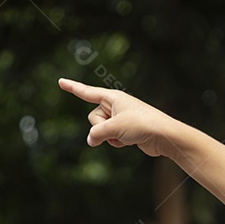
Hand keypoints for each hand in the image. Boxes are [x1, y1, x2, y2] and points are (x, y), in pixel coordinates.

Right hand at [58, 78, 175, 157]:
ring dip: (111, 137)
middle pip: (94, 118)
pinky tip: (130, 141)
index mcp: (113, 97)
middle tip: (119, 128)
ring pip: (102, 130)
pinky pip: (111, 137)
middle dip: (101, 127)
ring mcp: (120, 118)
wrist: (164, 136)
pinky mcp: (126, 130)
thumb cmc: (142, 125)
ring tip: (128, 135)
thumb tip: (90, 141)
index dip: (72, 87)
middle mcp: (115, 105)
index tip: (60, 81)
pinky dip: (117, 142)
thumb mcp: (114, 127)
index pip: (87, 92)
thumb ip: (97, 133)